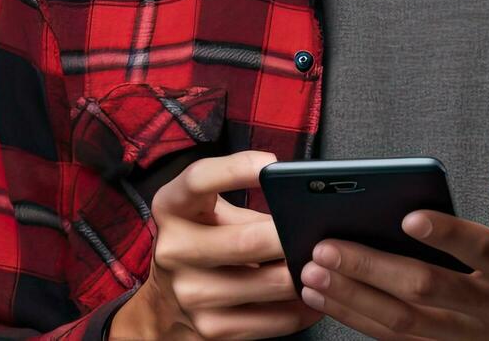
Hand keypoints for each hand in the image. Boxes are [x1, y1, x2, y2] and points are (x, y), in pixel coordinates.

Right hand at [111, 149, 321, 339]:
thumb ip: (246, 207)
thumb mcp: (207, 215)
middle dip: (290, 238)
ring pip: (268, 283)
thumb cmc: (199, 245)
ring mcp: (190, 293)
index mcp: (171, 208)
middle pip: (247, 240)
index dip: (235, 169)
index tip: (271, 165)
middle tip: (319, 234)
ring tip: (323, 266)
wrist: (166, 307)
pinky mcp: (209, 328)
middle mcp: (173, 249)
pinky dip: (301, 309)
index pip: (198, 179)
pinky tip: (310, 296)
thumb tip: (305, 211)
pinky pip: (272, 320)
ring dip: (303, 275)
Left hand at [293, 155, 488, 339]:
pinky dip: (357, 318)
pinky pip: (397, 340)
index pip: (481, 249)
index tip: (408, 216)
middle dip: (373, 268)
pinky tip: (324, 298)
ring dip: (353, 298)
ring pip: (404, 322)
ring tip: (310, 274)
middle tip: (326, 247)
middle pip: (428, 289)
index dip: (446, 234)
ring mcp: (467, 334)